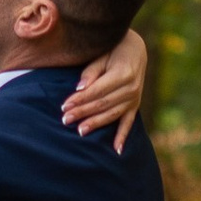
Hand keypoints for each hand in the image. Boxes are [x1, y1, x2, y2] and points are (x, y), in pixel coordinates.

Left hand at [63, 25, 146, 151]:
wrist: (136, 49)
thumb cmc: (114, 49)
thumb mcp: (103, 54)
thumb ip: (91, 72)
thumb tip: (79, 88)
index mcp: (122, 74)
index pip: (97, 91)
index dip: (80, 99)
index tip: (64, 105)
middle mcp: (131, 88)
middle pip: (103, 104)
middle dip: (83, 112)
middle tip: (66, 119)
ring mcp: (134, 99)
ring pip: (112, 114)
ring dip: (96, 123)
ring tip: (80, 131)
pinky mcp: (135, 105)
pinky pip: (128, 123)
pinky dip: (123, 137)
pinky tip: (117, 150)